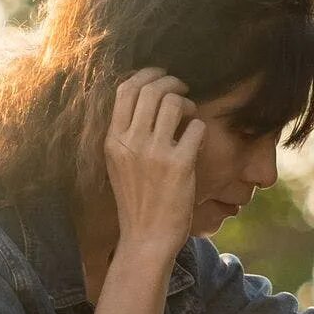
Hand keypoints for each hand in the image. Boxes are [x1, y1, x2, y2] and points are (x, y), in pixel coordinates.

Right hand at [103, 69, 202, 261]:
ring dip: (187, 103)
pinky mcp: (179, 165)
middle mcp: (131, 143)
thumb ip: (126, 134)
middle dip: (171, 82)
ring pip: (174, 102)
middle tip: (182, 88)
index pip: (125, 90)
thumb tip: (145, 100)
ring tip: (190, 115)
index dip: (146, 75)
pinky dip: (199, 128)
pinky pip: (196, 128)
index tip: (160, 75)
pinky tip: (196, 140)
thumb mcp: (118, 164)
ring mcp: (155, 153)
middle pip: (151, 90)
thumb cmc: (136, 200)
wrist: (145, 238)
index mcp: (113, 141)